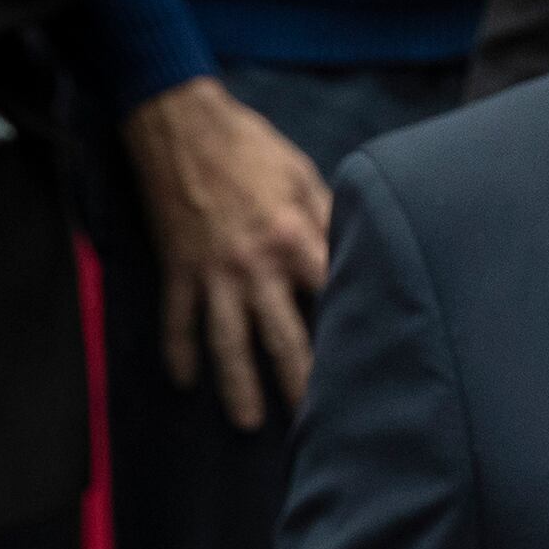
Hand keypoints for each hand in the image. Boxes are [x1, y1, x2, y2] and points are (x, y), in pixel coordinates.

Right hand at [123, 77, 334, 430]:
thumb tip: (360, 254)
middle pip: (282, 337)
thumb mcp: (306, 178)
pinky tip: (184, 381)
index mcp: (296, 240)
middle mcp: (256, 265)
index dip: (351, 335)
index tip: (372, 368)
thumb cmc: (254, 148)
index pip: (332, 300)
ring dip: (236, 384)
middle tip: (316, 423)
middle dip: (299, 382)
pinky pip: (176, 319)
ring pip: (226, 341)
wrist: (180, 125)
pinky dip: (177, 351)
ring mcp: (212, 272)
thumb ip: (331, 222)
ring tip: (249, 422)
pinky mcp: (176, 268)